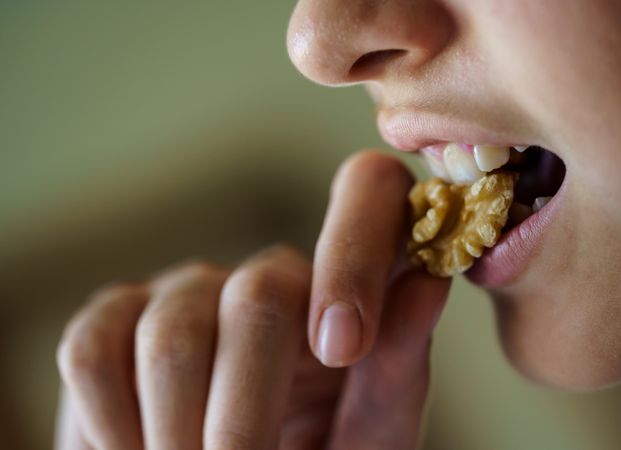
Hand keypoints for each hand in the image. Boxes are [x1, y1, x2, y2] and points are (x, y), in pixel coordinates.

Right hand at [55, 152, 450, 448]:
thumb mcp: (371, 434)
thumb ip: (399, 366)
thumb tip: (428, 282)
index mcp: (348, 287)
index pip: (368, 189)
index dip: (355, 248)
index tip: (342, 349)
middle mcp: (268, 274)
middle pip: (259, 295)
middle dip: (248, 413)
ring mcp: (188, 290)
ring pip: (174, 334)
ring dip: (179, 436)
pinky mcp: (113, 316)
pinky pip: (92, 350)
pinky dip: (112, 426)